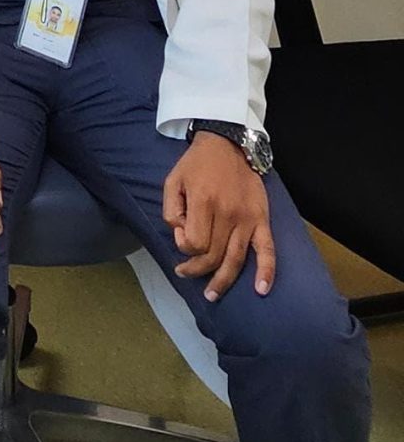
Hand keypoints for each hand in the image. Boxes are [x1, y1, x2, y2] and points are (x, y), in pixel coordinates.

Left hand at [165, 132, 275, 300]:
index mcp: (204, 203)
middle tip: (185, 273)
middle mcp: (228, 214)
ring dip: (223, 281)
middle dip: (197, 270)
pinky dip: (267, 271)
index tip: (181, 240)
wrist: (228, 146)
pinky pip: (267, 250)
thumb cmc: (196, 165)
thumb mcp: (172, 182)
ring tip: (212, 295)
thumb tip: (182, 237)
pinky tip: (261, 289)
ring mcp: (248, 219)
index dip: (185, 249)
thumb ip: (172, 212)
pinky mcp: (262, 220)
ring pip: (236, 259)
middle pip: (213, 256)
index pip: (195, 243)